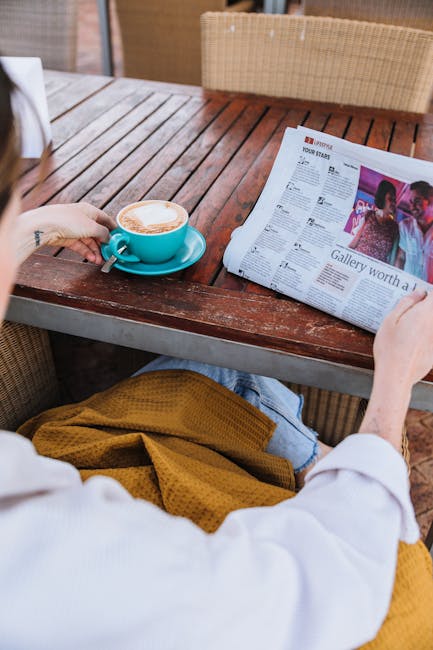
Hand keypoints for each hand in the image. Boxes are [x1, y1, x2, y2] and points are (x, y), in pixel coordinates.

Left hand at [20, 203, 115, 263]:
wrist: (44, 226)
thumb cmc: (67, 220)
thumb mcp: (91, 226)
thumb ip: (103, 233)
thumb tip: (109, 238)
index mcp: (89, 210)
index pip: (105, 219)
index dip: (113, 228)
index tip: (120, 237)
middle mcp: (82, 219)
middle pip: (97, 232)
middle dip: (104, 244)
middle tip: (110, 254)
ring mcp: (74, 229)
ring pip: (89, 241)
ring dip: (96, 251)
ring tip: (101, 261)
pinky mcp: (67, 238)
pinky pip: (80, 246)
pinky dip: (87, 252)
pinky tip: (92, 259)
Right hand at [359, 290, 432, 449]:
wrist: (396, 376)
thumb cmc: (389, 348)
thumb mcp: (390, 321)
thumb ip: (406, 303)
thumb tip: (419, 293)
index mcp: (424, 314)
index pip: (432, 296)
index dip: (425, 295)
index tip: (417, 298)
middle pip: (432, 312)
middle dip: (423, 311)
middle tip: (407, 317)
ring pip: (430, 326)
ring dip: (422, 326)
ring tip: (407, 333)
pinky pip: (429, 339)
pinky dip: (423, 339)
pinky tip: (409, 346)